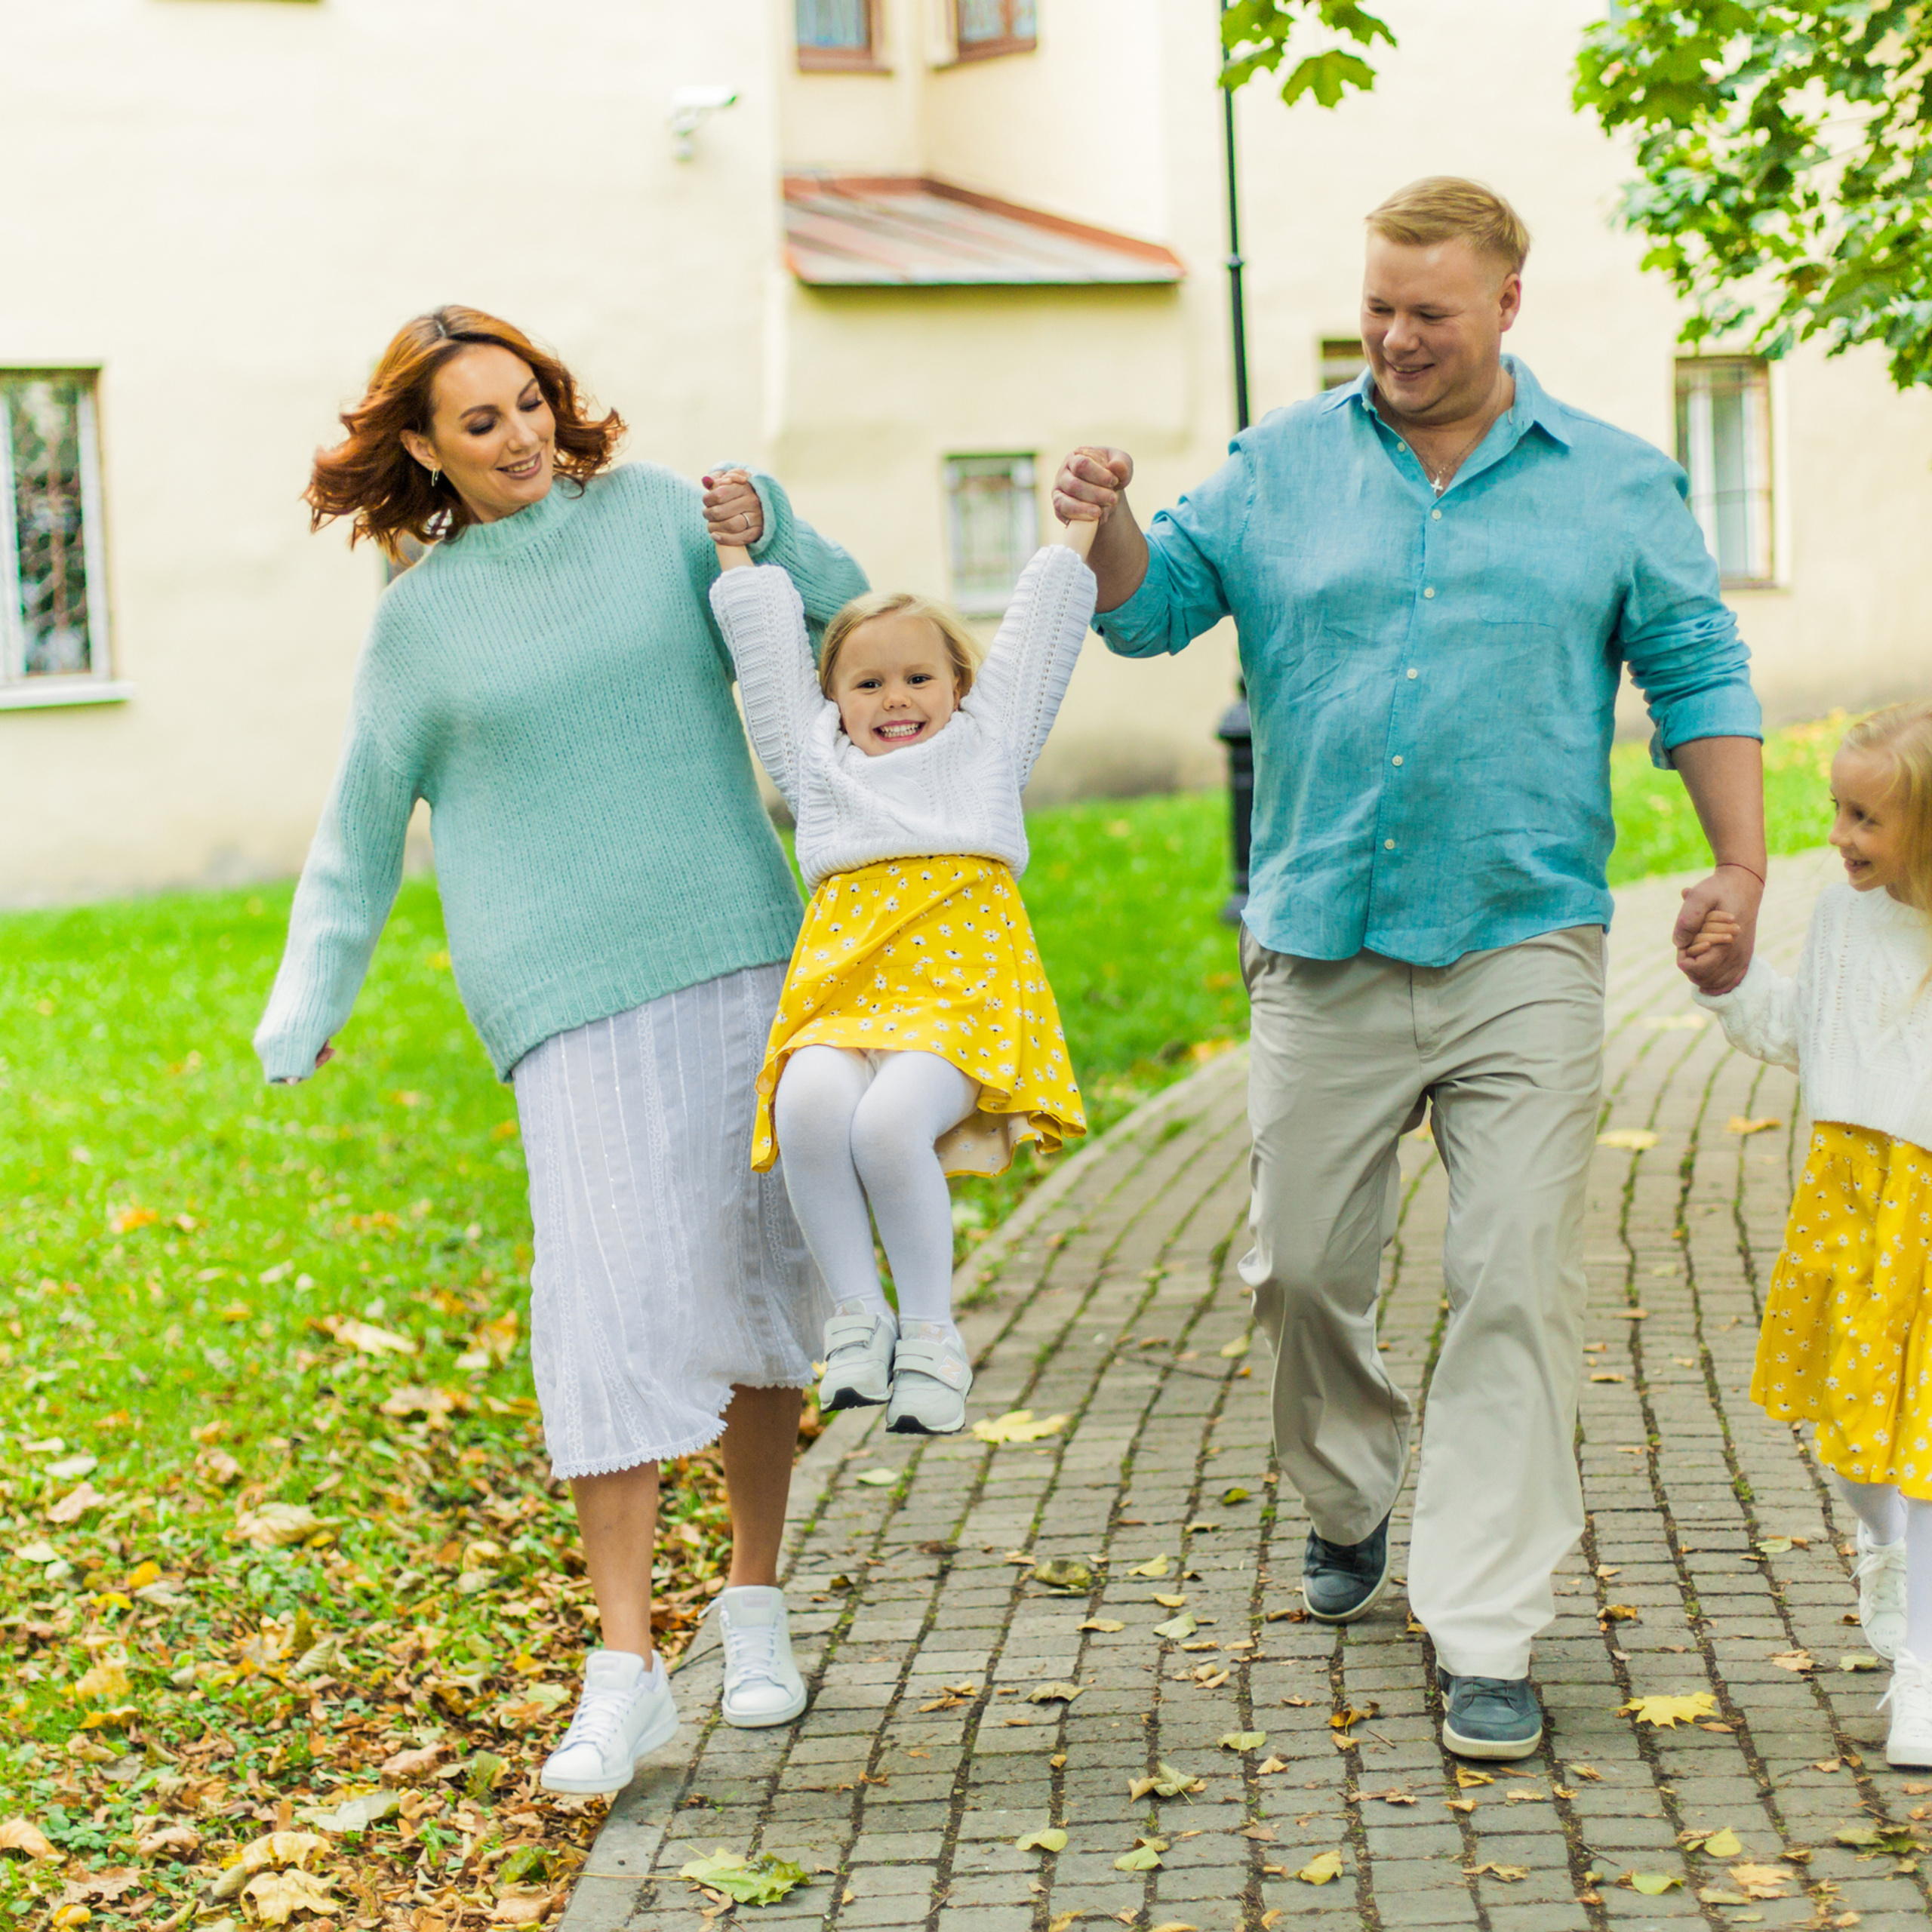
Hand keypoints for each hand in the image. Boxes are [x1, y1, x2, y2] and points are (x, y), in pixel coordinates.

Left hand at [701, 470, 761, 549]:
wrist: (757, 504)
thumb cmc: (737, 491)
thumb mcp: (729, 480)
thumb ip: (717, 478)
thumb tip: (707, 480)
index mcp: (744, 487)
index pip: (719, 494)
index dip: (708, 499)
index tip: (706, 501)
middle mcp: (752, 501)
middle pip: (721, 512)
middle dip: (709, 514)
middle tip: (707, 514)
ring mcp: (756, 517)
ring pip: (730, 525)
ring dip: (714, 527)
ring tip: (710, 525)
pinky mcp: (757, 531)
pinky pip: (739, 539)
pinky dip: (724, 539)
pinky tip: (714, 536)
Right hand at [1052, 446, 1132, 526]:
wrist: (1107, 493)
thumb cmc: (1112, 475)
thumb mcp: (1123, 465)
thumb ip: (1123, 464)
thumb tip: (1115, 466)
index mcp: (1077, 456)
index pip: (1082, 464)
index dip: (1098, 475)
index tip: (1114, 481)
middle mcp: (1063, 472)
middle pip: (1074, 485)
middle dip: (1095, 494)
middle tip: (1113, 499)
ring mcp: (1058, 491)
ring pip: (1065, 501)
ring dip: (1086, 508)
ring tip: (1101, 511)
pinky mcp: (1059, 507)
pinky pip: (1063, 512)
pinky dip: (1079, 515)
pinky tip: (1093, 517)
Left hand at [1673, 867, 1760, 992]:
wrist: (1744, 884)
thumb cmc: (1719, 889)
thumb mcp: (1700, 895)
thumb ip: (1687, 919)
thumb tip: (1679, 944)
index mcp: (1727, 944)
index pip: (1696, 969)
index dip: (1684, 957)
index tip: (1687, 938)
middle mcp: (1737, 956)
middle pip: (1703, 980)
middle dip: (1690, 965)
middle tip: (1690, 944)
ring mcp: (1742, 958)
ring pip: (1715, 984)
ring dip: (1700, 972)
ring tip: (1697, 951)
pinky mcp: (1744, 957)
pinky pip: (1728, 981)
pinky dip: (1714, 980)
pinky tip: (1705, 968)